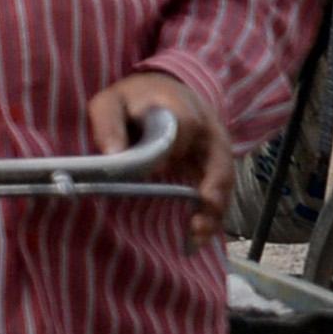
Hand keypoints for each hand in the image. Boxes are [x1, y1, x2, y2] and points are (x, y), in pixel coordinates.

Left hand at [89, 70, 229, 242]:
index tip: (156, 171)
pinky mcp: (215, 167)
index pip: (185, 128)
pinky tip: (197, 239)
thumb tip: (112, 154)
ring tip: (197, 238)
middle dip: (209, 194)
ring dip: (214, 212)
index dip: (171, 151)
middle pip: (217, 164)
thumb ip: (109, 123)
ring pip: (224, 183)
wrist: (160, 93)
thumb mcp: (111, 102)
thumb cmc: (131, 101)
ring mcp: (216, 152)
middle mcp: (207, 132)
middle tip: (194, 225)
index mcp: (181, 109)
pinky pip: (220, 193)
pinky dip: (211, 216)